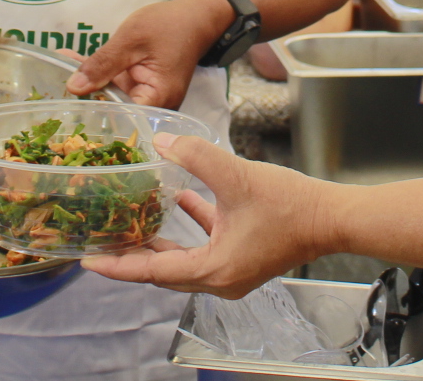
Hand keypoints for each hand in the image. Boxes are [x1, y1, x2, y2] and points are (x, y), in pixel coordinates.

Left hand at [65, 0, 229, 107]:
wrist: (195, 16)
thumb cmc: (169, 25)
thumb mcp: (132, 39)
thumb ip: (103, 63)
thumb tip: (73, 87)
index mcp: (157, 100)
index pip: (121, 120)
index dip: (92, 116)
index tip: (63, 110)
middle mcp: (154, 107)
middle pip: (114, 110)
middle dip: (84, 99)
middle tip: (50, 92)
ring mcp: (148, 98)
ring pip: (112, 96)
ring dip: (88, 83)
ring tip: (55, 73)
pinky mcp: (142, 88)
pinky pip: (116, 86)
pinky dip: (99, 75)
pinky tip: (73, 64)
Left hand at [84, 133, 339, 296]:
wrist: (333, 217)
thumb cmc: (291, 205)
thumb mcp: (237, 176)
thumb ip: (196, 157)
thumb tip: (161, 143)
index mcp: (213, 269)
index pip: (152, 271)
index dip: (119, 265)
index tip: (89, 260)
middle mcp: (219, 279)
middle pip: (163, 272)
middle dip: (133, 257)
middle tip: (102, 241)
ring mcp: (233, 270)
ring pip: (183, 260)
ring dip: (159, 243)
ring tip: (131, 224)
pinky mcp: (244, 256)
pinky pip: (205, 246)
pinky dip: (190, 227)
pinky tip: (181, 199)